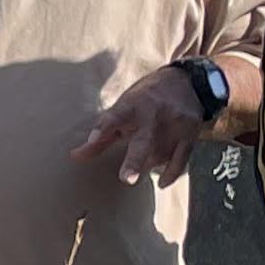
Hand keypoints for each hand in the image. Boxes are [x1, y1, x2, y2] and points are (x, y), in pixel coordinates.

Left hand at [73, 64, 214, 186]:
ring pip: (160, 155)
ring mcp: (175, 125)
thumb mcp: (122, 108)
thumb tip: (74, 156)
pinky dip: (171, 173)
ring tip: (142, 163)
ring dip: (148, 164)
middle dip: (135, 160)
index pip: (116, 116)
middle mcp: (154, 114)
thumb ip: (102, 134)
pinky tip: (161, 183)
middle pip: (144, 140)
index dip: (104, 127)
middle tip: (127, 179)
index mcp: (133, 105)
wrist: (186, 81)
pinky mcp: (190, 134)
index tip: (93, 140)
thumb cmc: (145, 98)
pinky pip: (181, 160)